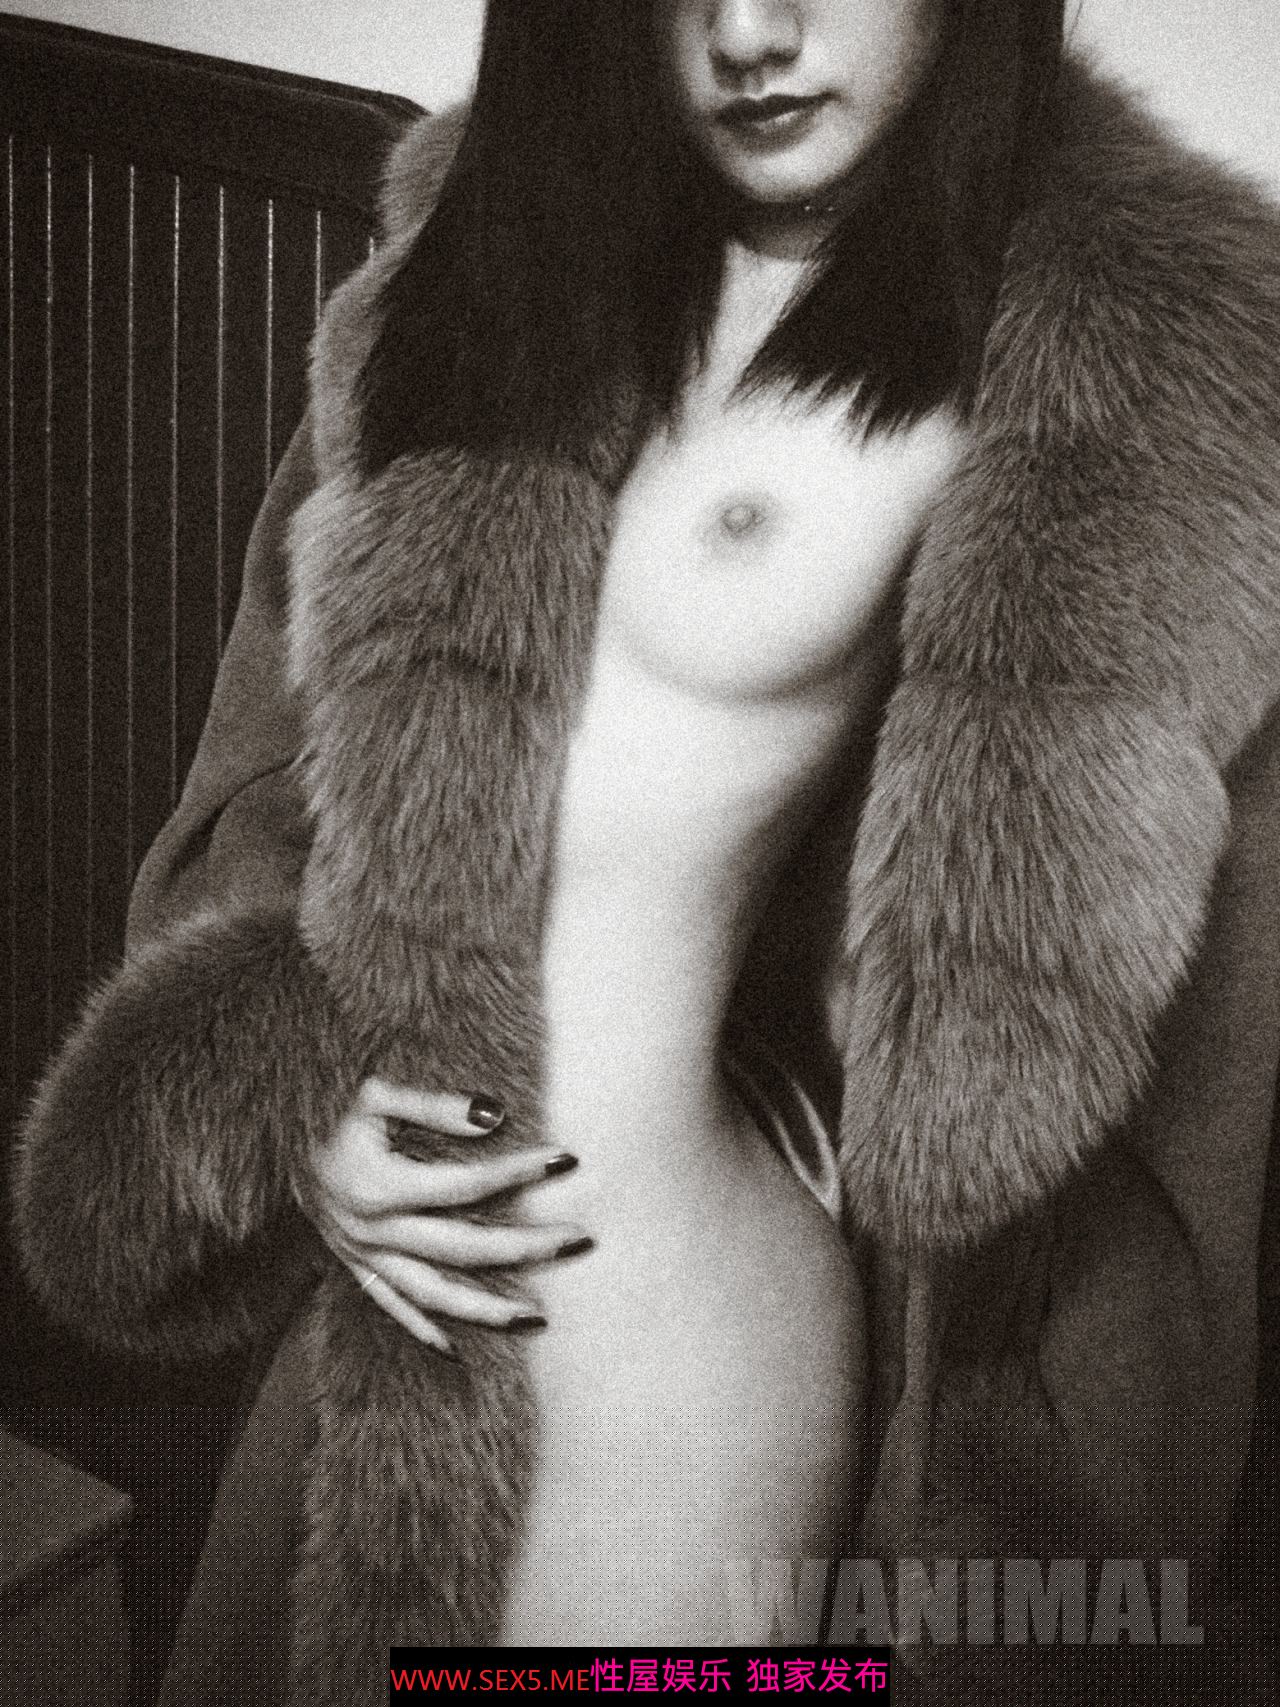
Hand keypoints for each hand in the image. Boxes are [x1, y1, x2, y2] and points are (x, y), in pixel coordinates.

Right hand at [293, 1076, 591, 1354]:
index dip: (520, 1172)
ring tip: (539, 1318)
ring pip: (433, 1295)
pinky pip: (390, 1307)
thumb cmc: (321, 1102)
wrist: (261, 1133)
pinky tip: (457, 1351)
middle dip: (526, 1246)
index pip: (467, 1185)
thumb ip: (434, 1106)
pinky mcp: (350, 1264)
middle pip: (464, 1248)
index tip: (566, 1159)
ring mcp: (360, 1254)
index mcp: (379, 1188)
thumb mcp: (373, 1091)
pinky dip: (422, 1330)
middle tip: (580, 1239)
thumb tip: (496, 1116)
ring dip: (487, 1309)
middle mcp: (371, 1230)